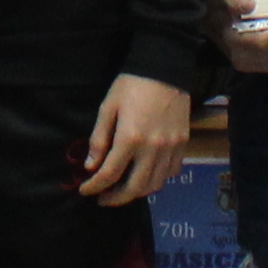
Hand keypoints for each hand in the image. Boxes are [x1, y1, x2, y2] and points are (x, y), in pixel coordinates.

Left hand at [77, 73, 189, 204]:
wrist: (165, 68)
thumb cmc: (131, 85)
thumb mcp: (107, 107)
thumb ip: (99, 139)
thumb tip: (91, 166)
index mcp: (130, 139)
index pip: (109, 174)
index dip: (94, 187)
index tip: (84, 190)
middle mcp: (152, 149)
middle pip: (134, 188)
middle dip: (115, 198)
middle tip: (103, 198)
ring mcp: (170, 148)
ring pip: (155, 185)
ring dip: (136, 192)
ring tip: (123, 189)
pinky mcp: (183, 144)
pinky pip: (171, 172)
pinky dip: (157, 179)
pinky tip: (145, 174)